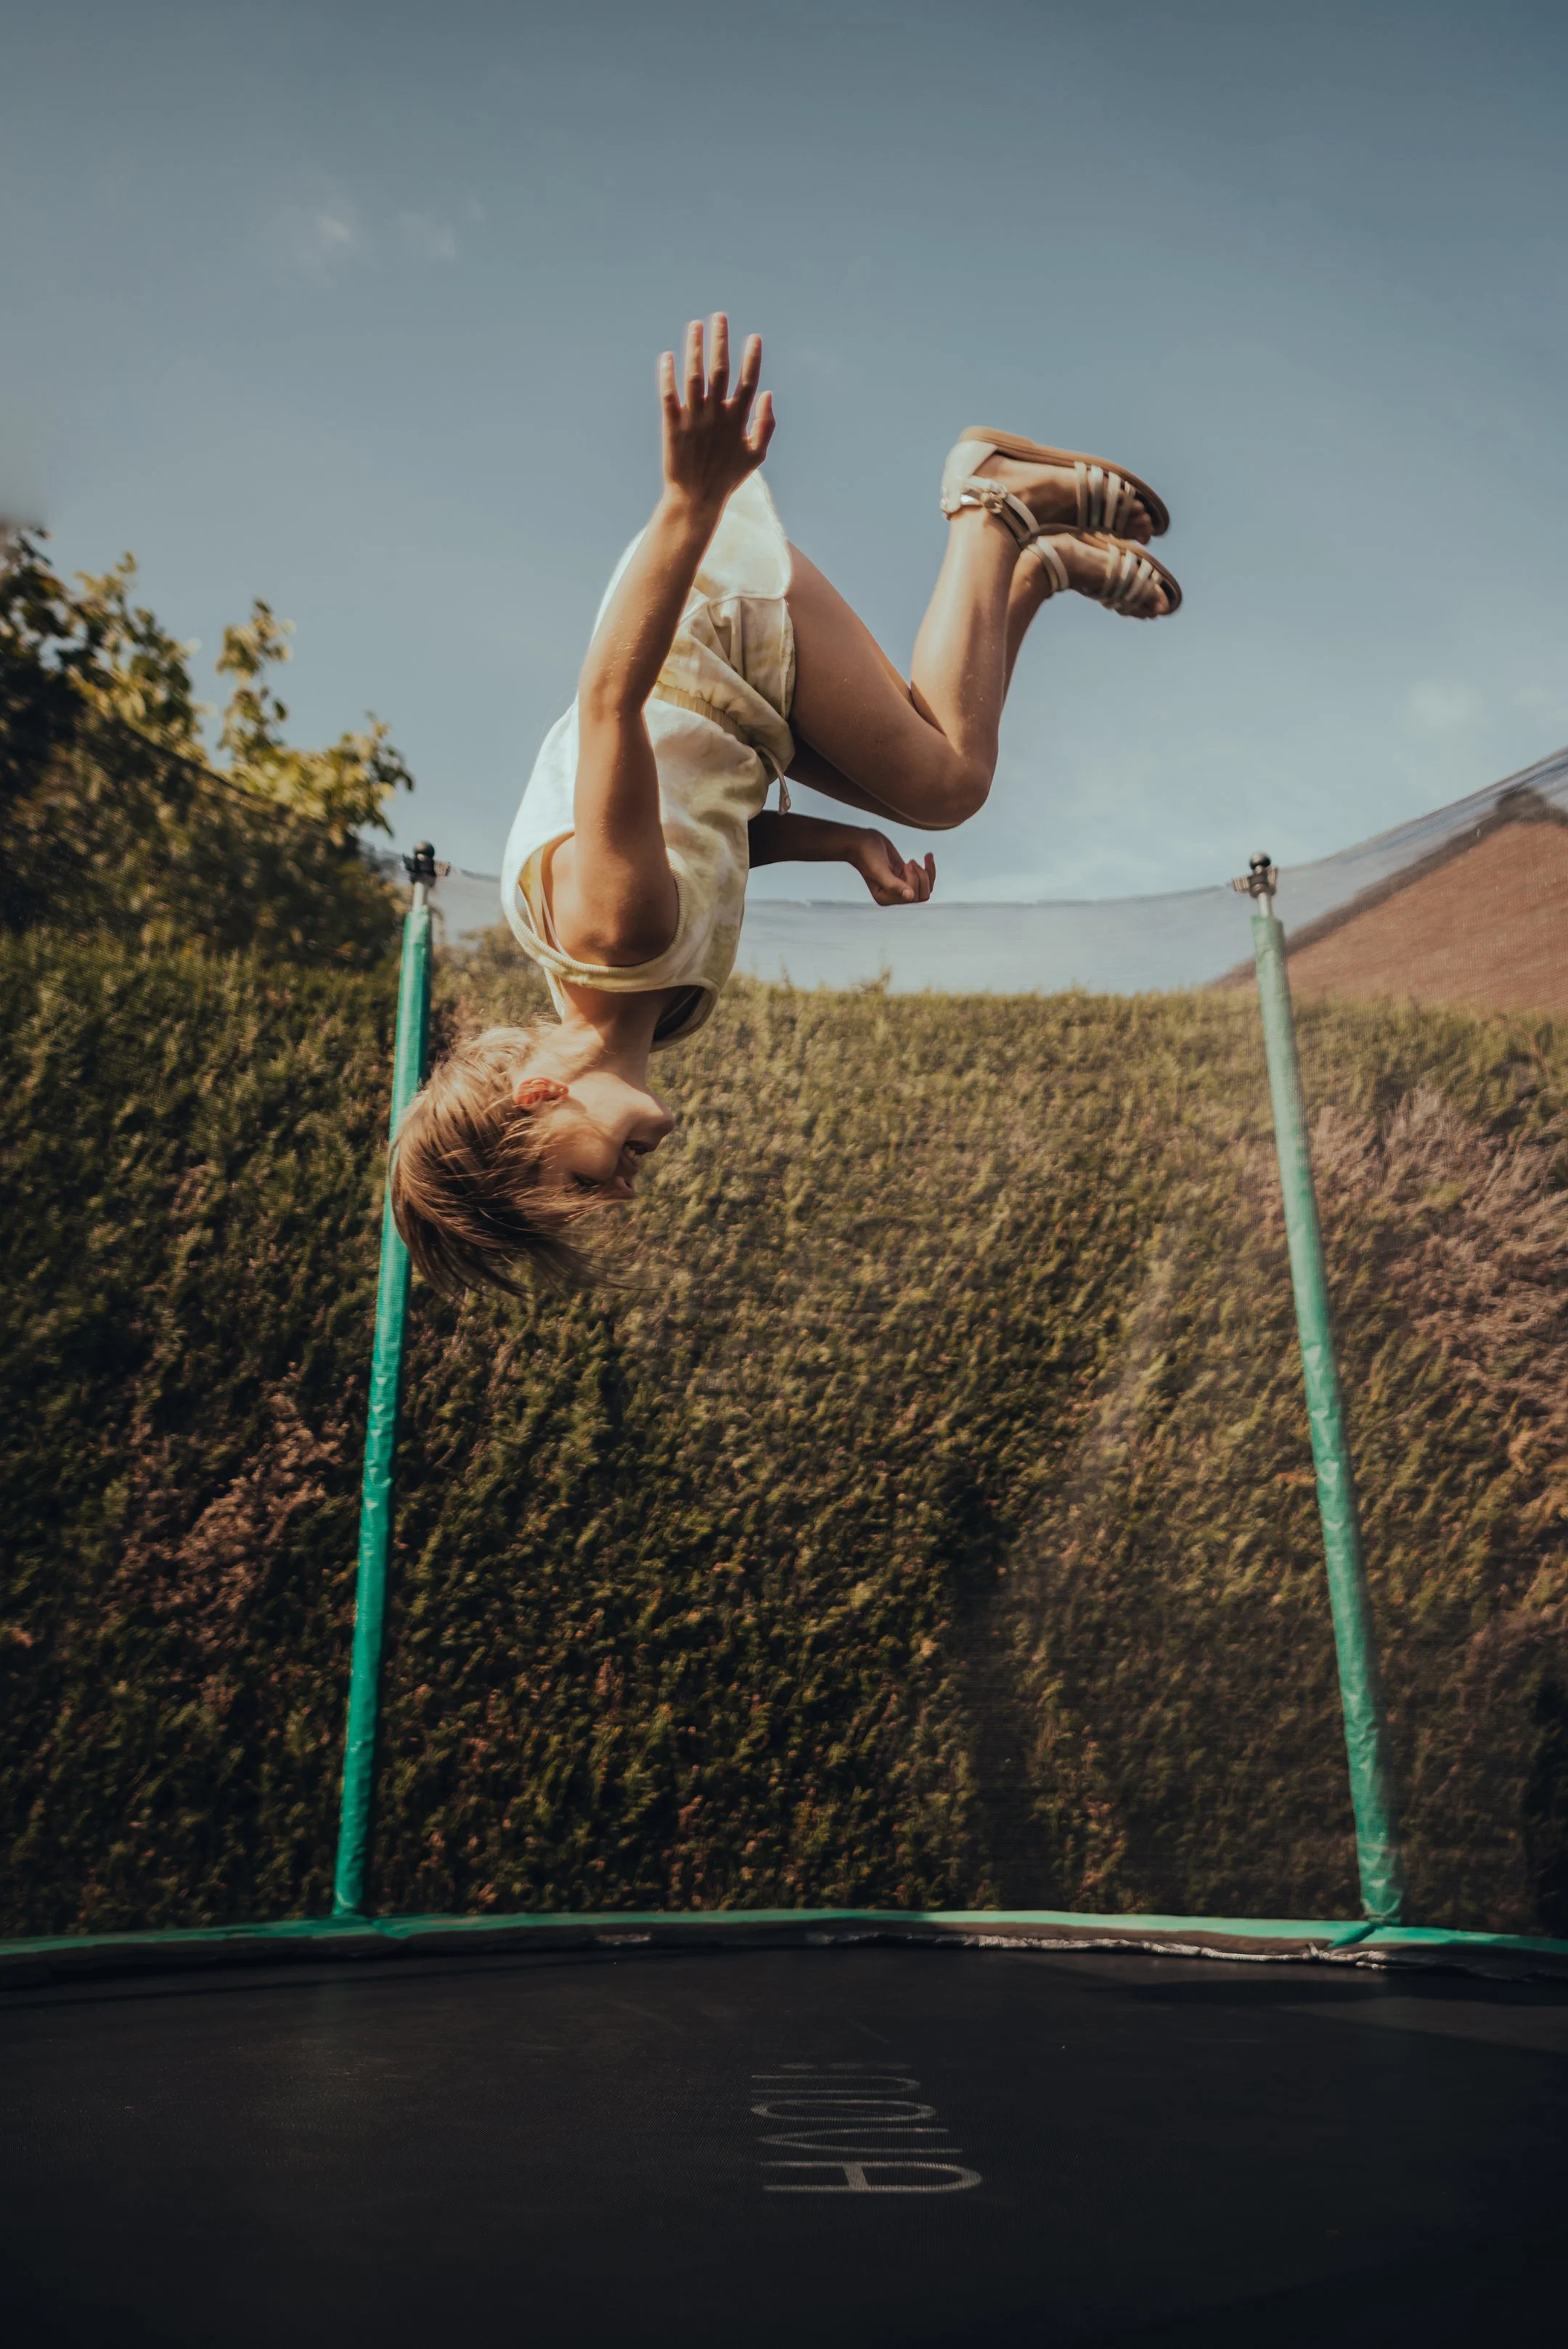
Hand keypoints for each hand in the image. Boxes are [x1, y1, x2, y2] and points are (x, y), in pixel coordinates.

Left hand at [658, 314, 774, 514]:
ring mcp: (694, 421)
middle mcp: (716, 416)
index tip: (754, 336)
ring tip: (695, 325)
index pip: (747, 383)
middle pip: (719, 372)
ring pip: (694, 378)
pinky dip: (667, 377)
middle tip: (719, 315)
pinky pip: (669, 397)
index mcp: (737, 420)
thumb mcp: (755, 455)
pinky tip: (667, 357)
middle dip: (720, 342)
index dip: (752, 359)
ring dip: (694, 349)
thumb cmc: (727, 477)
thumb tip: (768, 394)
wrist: (695, 500)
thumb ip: (766, 426)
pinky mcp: (672, 428)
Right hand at [850, 829, 935, 906]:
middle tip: (910, 863)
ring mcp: (900, 886)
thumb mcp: (879, 869)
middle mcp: (893, 895)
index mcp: (885, 898)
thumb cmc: (866, 854)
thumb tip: (909, 896)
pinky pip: (924, 879)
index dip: (914, 881)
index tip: (905, 865)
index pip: (912, 898)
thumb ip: (893, 885)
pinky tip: (927, 856)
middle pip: (921, 895)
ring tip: (912, 860)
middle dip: (921, 877)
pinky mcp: (905, 876)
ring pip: (925, 887)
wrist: (862, 841)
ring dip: (926, 873)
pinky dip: (929, 868)